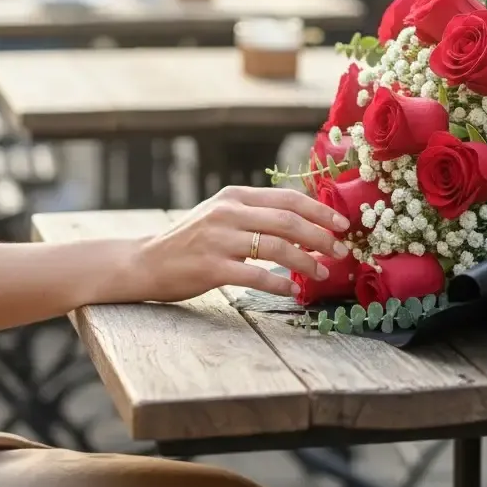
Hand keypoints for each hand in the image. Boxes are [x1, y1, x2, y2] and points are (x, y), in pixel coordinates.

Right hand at [133, 185, 351, 302]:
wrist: (143, 262)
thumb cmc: (191, 239)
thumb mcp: (222, 214)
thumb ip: (257, 213)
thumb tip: (305, 222)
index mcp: (236, 196)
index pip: (288, 199)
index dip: (319, 211)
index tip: (342, 224)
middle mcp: (228, 213)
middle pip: (288, 221)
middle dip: (321, 236)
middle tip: (341, 250)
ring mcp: (218, 240)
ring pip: (276, 248)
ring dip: (305, 262)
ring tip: (322, 273)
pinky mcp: (210, 268)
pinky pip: (255, 276)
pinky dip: (279, 283)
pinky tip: (293, 290)